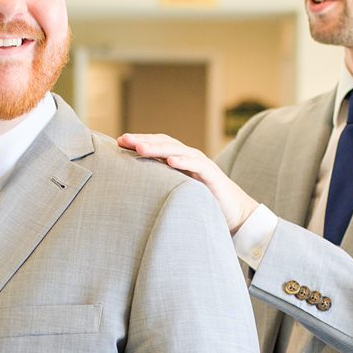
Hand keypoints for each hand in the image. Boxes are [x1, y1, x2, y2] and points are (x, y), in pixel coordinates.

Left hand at [116, 133, 257, 230]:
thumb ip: (161, 185)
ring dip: (157, 148)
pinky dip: (183, 161)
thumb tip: (133, 188)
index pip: (157, 145)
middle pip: (163, 143)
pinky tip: (170, 161)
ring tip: (140, 148)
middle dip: (143, 140)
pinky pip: (196, 165)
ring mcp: (200, 164)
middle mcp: (188, 157)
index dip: (139, 141)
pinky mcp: (211, 174)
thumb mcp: (178, 191)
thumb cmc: (203, 202)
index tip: (118, 142)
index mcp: (179, 160)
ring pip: (177, 150)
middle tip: (123, 140)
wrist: (234, 213)